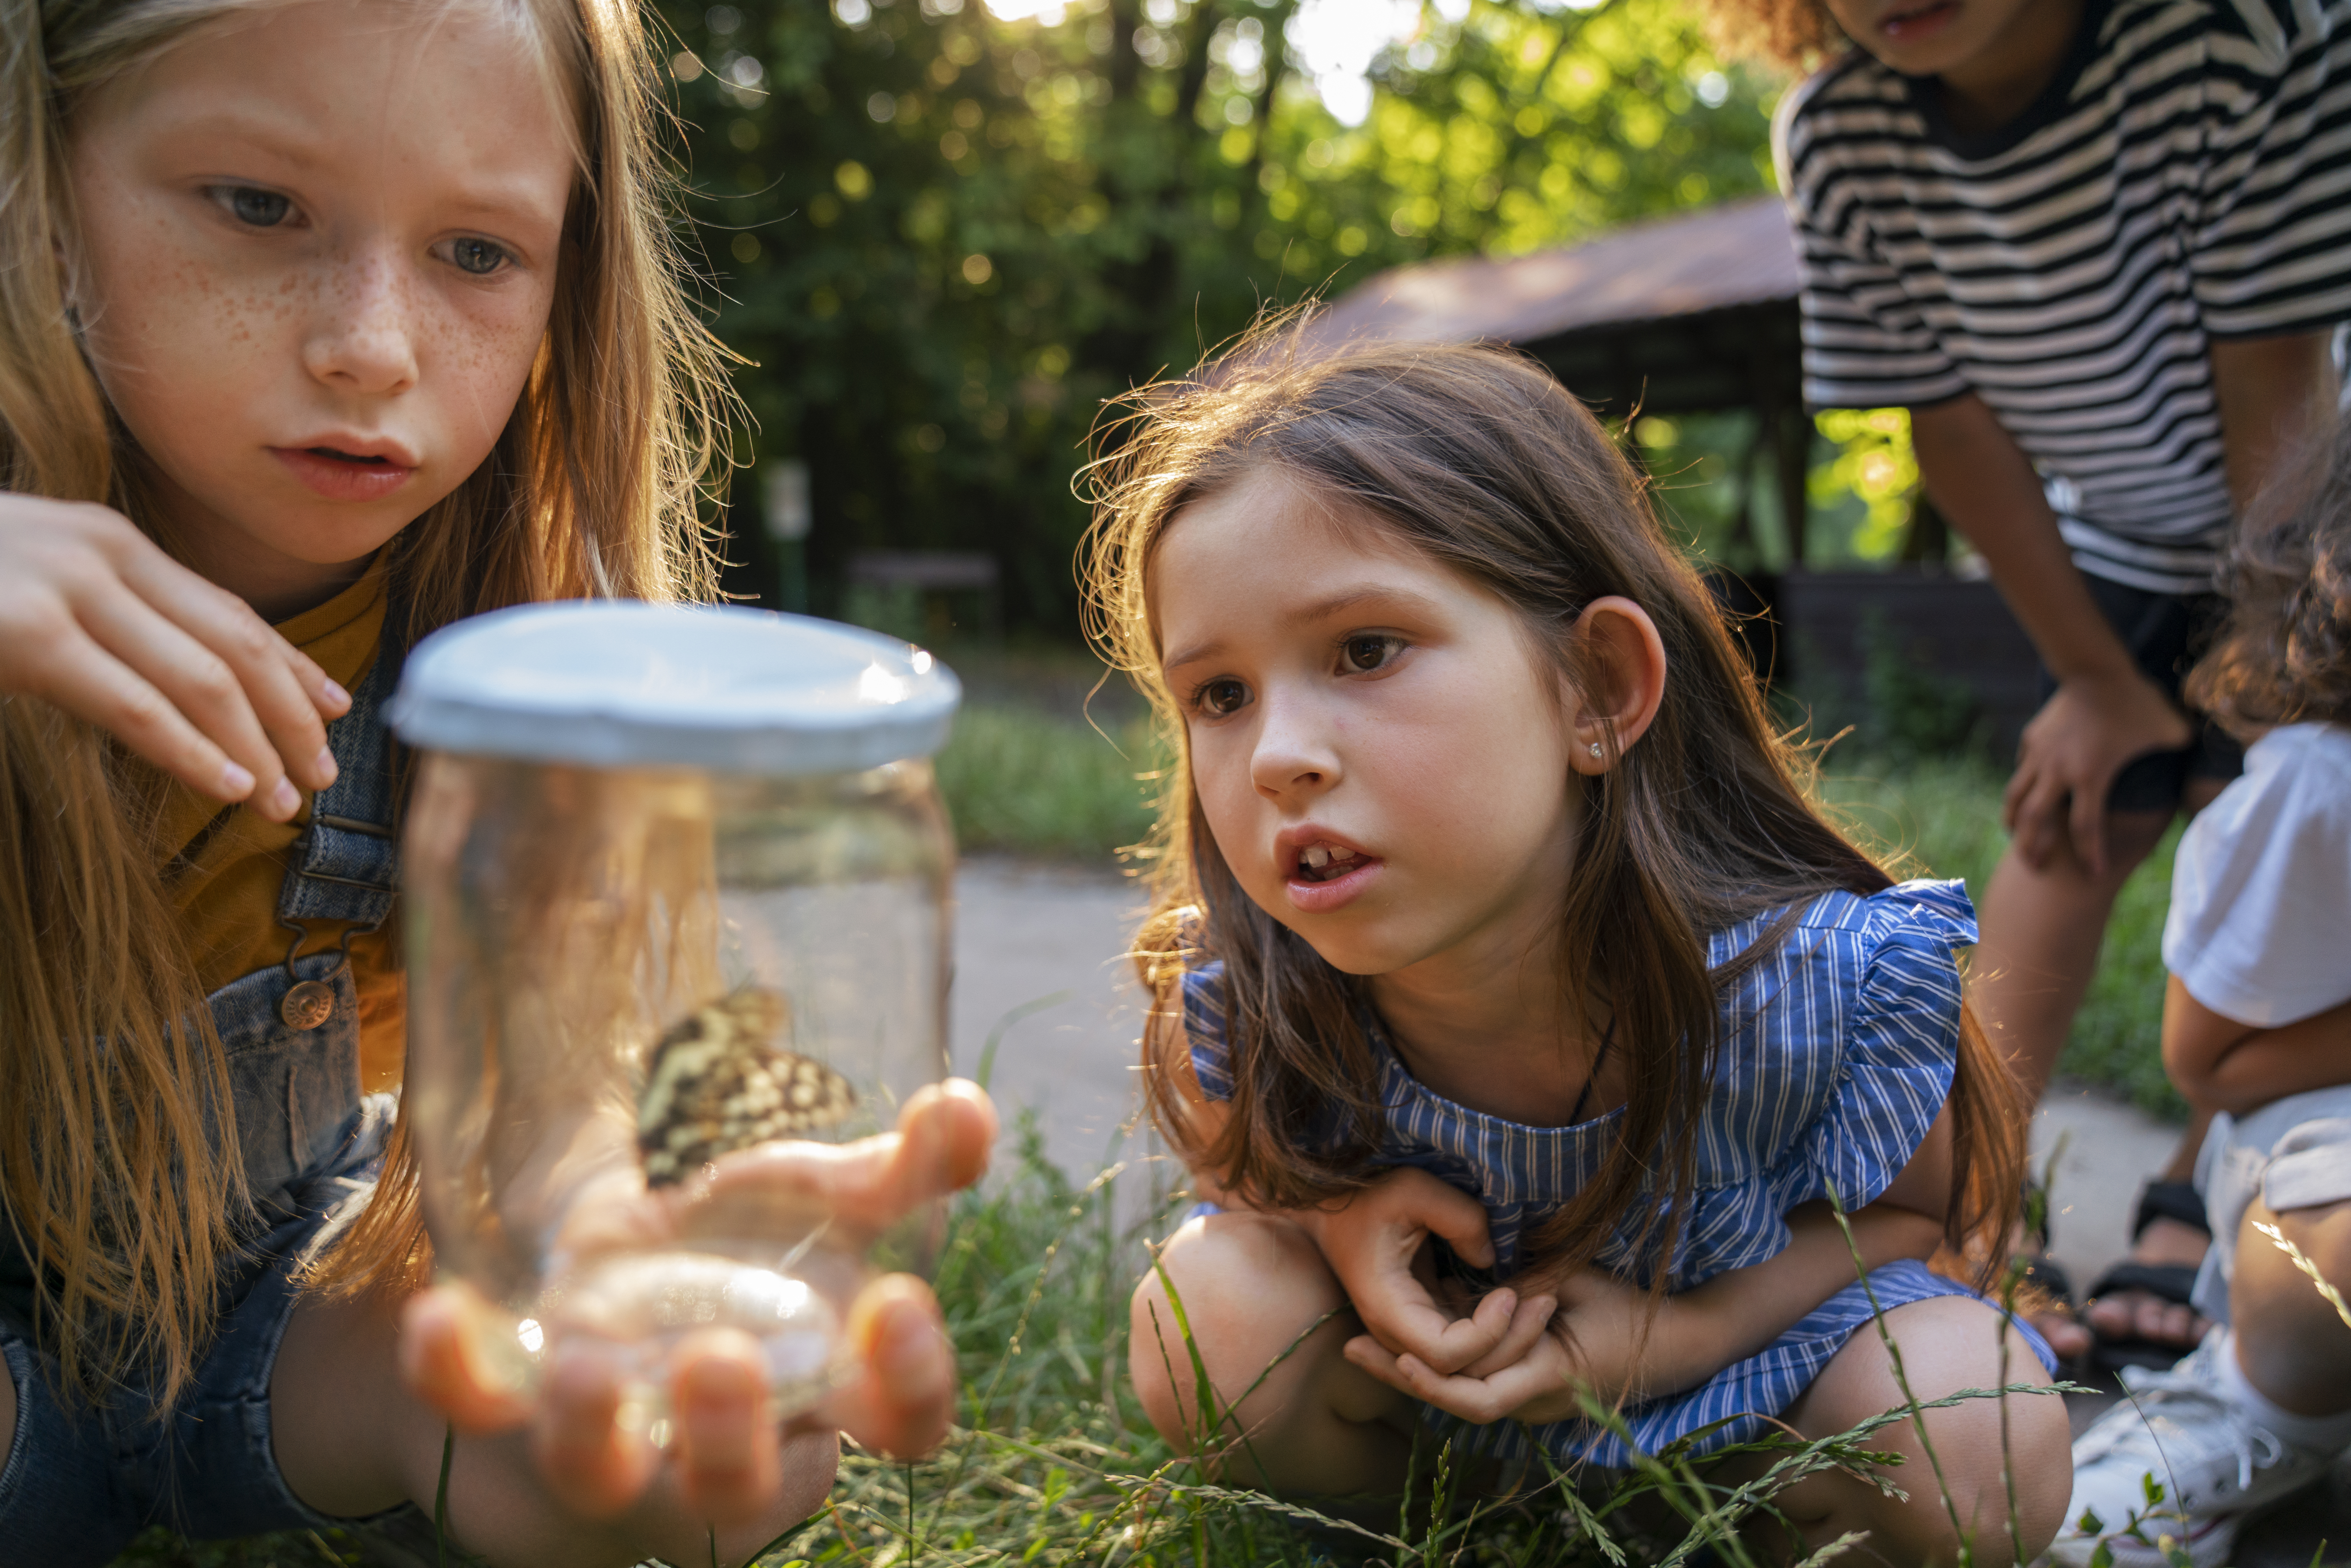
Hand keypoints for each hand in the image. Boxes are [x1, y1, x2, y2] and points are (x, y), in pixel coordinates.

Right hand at [0, 494, 345, 819]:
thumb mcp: (40, 591)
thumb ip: (115, 623)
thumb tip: (188, 687)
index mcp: (114, 542)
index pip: (229, 612)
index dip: (292, 667)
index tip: (336, 709)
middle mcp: (103, 553)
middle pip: (234, 644)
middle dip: (290, 715)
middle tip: (323, 772)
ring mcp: (66, 589)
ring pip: (200, 680)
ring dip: (254, 749)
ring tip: (284, 800)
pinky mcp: (28, 634)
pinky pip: (136, 706)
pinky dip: (193, 752)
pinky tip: (229, 787)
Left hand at [401, 1079, 996, 1524]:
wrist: (619, 1259)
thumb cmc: (749, 1249)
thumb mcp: (825, 1203)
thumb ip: (907, 1164)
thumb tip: (964, 1104)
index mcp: (826, 1393)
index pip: (901, 1429)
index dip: (911, 1386)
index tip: (894, 1305)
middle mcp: (725, 1447)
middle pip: (743, 1491)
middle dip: (730, 1438)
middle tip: (720, 1358)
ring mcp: (615, 1444)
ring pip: (606, 1483)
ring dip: (593, 1434)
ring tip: (587, 1366)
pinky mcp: (515, 1416)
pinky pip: (478, 1417)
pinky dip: (455, 1378)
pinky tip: (439, 1318)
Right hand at [1305, 1166, 1528, 1375]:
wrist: (1331, 1208)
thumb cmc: (1366, 1194)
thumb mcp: (1412, 1188)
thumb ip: (1459, 1218)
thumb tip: (1490, 1258)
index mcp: (1387, 1308)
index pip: (1447, 1356)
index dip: (1486, 1334)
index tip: (1510, 1293)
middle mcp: (1395, 1333)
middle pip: (1462, 1371)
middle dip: (1511, 1343)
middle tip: (1546, 1301)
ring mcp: (1409, 1331)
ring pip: (1466, 1364)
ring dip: (1508, 1340)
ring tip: (1543, 1301)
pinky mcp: (1422, 1319)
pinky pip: (1463, 1344)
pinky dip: (1494, 1329)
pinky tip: (1518, 1298)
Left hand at [1345, 1267, 1675, 1427]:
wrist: (1673, 1345)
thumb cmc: (1630, 1311)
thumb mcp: (1579, 1283)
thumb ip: (1531, 1283)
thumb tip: (1481, 1275)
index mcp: (1546, 1378)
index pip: (1478, 1398)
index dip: (1435, 1381)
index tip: (1397, 1352)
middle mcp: (1530, 1400)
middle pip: (1454, 1400)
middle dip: (1400, 1376)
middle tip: (1350, 1344)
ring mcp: (1525, 1396)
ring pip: (1458, 1390)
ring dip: (1411, 1369)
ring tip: (1360, 1340)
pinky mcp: (1523, 1383)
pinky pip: (1474, 1378)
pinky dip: (1439, 1360)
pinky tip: (1400, 1336)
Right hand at [2003, 669, 2190, 872]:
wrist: (2096, 668)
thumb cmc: (2137, 700)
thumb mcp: (2169, 730)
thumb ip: (2182, 749)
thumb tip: (2206, 760)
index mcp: (2091, 775)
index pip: (2086, 827)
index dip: (2091, 855)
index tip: (2095, 876)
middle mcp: (2059, 771)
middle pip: (2035, 821)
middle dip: (2033, 848)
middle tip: (2035, 867)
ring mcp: (2040, 755)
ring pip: (2017, 797)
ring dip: (2014, 821)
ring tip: (2016, 836)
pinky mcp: (2031, 739)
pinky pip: (2022, 770)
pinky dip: (2023, 786)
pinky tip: (2027, 793)